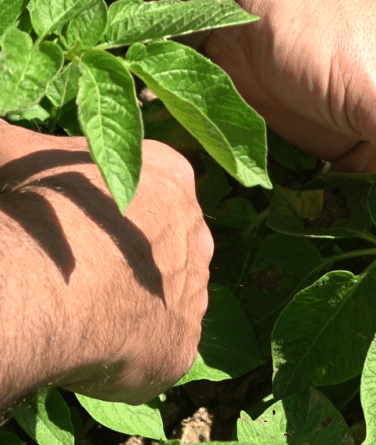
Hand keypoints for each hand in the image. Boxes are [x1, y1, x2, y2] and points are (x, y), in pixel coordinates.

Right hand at [0, 121, 212, 406]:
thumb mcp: (13, 150)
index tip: (76, 224)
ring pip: (165, 301)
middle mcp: (197, 233)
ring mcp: (196, 293)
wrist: (44, 282)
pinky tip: (91, 352)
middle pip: (165, 248)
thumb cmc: (35, 206)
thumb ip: (12, 137)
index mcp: (169, 176)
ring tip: (79, 314)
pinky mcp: (183, 346)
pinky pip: (157, 351)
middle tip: (77, 273)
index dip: (110, 210)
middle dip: (128, 262)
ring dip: (131, 309)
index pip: (153, 189)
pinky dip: (127, 357)